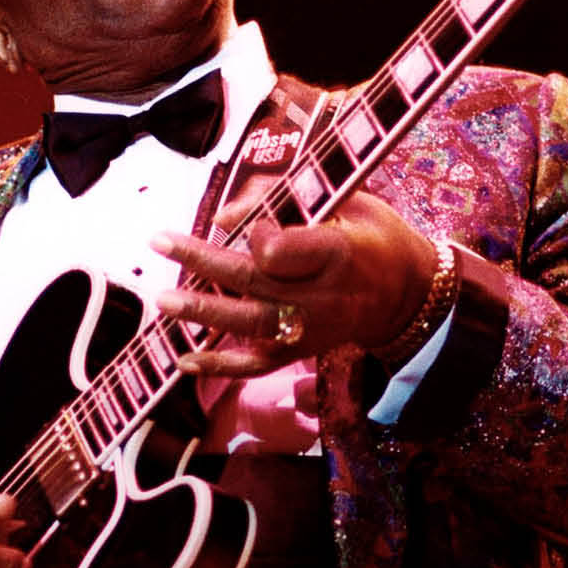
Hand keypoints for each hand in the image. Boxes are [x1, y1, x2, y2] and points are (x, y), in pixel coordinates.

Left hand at [152, 191, 436, 378]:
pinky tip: (185, 362)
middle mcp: (323, 296)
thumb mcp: (347, 203)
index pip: (284, 251)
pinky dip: (221, 366)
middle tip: (159, 241)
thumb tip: (224, 216)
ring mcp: (311, 328)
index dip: (255, 234)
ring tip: (163, 300)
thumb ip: (287, 202)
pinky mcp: (302, 351)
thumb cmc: (373, 236)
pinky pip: (259, 363)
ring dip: (203, 312)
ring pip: (250, 323)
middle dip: (202, 260)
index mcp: (339, 253)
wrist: (409, 295)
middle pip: (255, 280)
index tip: (232, 219)